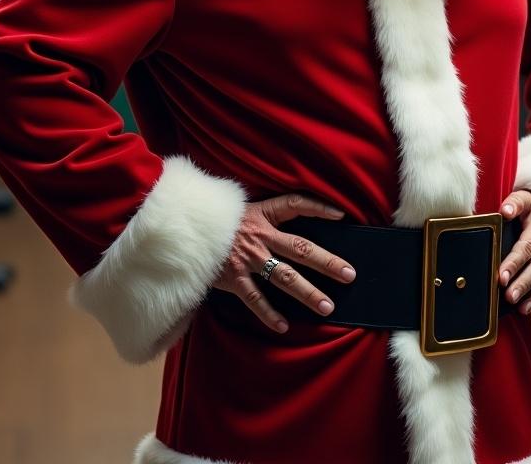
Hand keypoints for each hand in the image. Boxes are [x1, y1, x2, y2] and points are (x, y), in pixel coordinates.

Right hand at [213, 192, 355, 333]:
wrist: (181, 230)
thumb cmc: (212, 221)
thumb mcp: (237, 209)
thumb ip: (261, 217)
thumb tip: (284, 228)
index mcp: (262, 214)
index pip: (296, 204)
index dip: (318, 207)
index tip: (341, 215)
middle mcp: (260, 236)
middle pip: (301, 248)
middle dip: (327, 262)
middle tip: (349, 274)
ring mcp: (248, 258)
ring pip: (285, 277)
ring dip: (308, 292)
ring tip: (327, 306)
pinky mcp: (233, 278)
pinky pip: (255, 298)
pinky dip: (268, 313)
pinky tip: (284, 326)